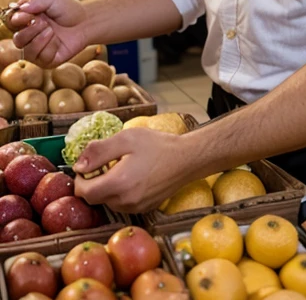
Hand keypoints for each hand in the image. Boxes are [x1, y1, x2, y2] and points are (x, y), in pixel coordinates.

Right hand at [8, 0, 87, 66]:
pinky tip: (58, 40)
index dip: (17, 20)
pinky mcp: (46, 60)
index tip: (29, 15)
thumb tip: (20, 8)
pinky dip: (50, 46)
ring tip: (52, 30)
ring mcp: (37, 49)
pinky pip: (41, 58)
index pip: (10, 22)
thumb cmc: (68, 8)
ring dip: (40, 39)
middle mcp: (29, 35)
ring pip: (26, 51)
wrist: (86, 21)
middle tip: (44, 22)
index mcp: (25, 19)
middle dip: (30, 30)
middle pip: (17, 39)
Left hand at [73, 129, 189, 212]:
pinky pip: (122, 204)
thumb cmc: (158, 145)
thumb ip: (99, 151)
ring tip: (121, 167)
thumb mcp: (126, 139)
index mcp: (118, 184)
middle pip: (95, 198)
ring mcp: (135, 208)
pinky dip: (120, 192)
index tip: (88, 166)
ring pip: (108, 202)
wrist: (187, 159)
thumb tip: (78, 166)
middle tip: (106, 163)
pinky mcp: (144, 209)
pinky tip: (132, 176)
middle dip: (94, 182)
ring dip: (107, 187)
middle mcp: (125, 202)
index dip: (80, 180)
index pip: (84, 192)